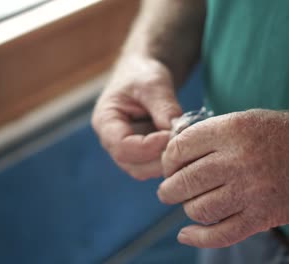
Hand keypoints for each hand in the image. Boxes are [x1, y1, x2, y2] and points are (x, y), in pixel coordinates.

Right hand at [92, 55, 181, 179]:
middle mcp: (112, 141)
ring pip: (145, 171)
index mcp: (105, 121)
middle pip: (133, 165)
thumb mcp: (154, 84)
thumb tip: (179, 131)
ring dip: (166, 162)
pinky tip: (182, 145)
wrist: (143, 75)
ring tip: (183, 143)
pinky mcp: (141, 155)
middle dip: (159, 159)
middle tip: (183, 143)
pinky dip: (169, 160)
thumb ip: (164, 107)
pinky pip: (154, 166)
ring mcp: (127, 151)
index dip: (148, 146)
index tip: (170, 135)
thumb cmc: (143, 74)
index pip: (122, 146)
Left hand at [158, 109, 288, 247]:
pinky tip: (186, 234)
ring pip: (198, 209)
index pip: (179, 149)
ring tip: (189, 203)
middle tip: (170, 190)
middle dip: (169, 188)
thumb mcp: (248, 119)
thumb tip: (175, 152)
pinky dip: (198, 238)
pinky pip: (220, 234)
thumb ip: (212, 134)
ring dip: (187, 209)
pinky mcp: (262, 217)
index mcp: (231, 130)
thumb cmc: (286, 135)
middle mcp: (237, 160)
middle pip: (183, 181)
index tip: (171, 166)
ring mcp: (250, 191)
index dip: (168, 160)